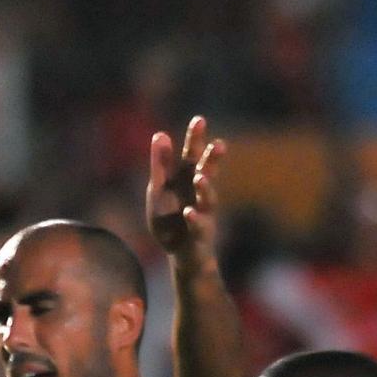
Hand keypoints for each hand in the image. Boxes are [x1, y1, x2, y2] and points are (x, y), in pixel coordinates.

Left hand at [145, 114, 222, 259]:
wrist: (182, 256)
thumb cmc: (170, 219)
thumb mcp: (159, 190)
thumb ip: (160, 164)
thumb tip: (159, 133)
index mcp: (186, 180)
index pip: (192, 155)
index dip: (196, 139)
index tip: (200, 120)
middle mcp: (198, 194)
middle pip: (207, 173)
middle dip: (211, 160)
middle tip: (218, 144)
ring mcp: (202, 214)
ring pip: (208, 199)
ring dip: (206, 188)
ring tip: (201, 177)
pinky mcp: (199, 236)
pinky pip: (198, 227)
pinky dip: (194, 219)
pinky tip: (189, 212)